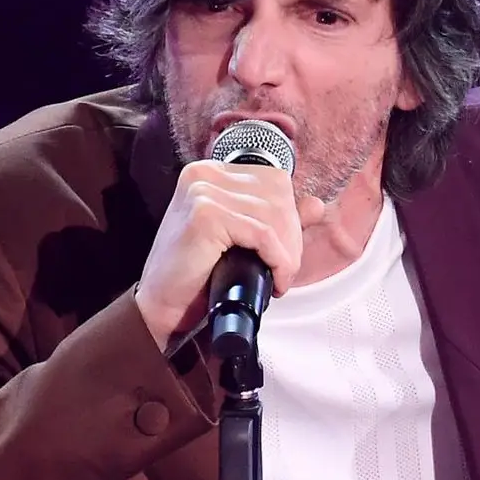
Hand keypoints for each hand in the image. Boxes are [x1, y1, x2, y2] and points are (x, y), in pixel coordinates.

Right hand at [134, 160, 326, 348]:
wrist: (164, 308)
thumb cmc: (198, 274)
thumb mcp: (242, 238)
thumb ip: (276, 218)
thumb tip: (315, 204)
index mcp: (211, 172)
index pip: (275, 181)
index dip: (290, 217)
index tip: (286, 251)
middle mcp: (204, 174)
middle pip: (279, 194)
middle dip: (292, 237)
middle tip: (284, 269)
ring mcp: (202, 191)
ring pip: (274, 216)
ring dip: (287, 253)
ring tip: (278, 277)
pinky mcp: (205, 215)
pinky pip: (263, 235)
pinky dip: (278, 260)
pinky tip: (274, 280)